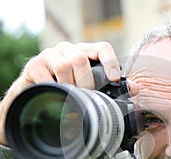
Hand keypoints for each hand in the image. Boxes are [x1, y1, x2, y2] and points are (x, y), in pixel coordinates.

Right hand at [0, 41, 119, 145]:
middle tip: (85, 97)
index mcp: (85, 53)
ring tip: (69, 97)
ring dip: (69, 86)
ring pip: (64, 65)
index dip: (110, 62)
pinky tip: (55, 96)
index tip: (114, 79)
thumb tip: (136, 88)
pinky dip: (53, 90)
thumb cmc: (68, 90)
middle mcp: (68, 50)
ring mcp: (50, 55)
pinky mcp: (34, 65)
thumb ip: (112, 87)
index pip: (102, 48)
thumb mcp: (90, 86)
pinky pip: (46, 76)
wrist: (38, 93)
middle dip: (86, 83)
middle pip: (81, 58)